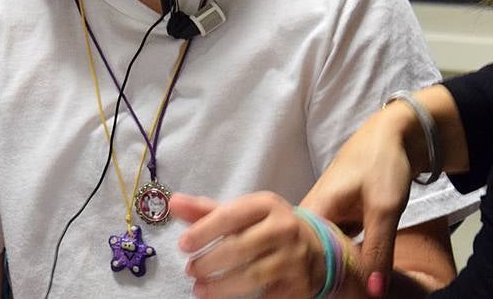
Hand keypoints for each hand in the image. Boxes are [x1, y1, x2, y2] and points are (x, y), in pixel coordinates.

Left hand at [171, 191, 327, 298]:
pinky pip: (267, 297)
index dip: (203, 231)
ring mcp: (294, 258)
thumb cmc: (269, 227)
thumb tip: (173, 203)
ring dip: (221, 286)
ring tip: (199, 289)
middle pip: (240, 247)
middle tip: (191, 270)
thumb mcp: (243, 213)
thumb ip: (206, 210)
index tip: (183, 245)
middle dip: (209, 262)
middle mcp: (284, 228)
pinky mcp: (299, 285)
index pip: (230, 215)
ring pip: (253, 275)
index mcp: (267, 205)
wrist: (319, 249)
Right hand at [300, 103, 416, 296]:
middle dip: (316, 275)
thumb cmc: (383, 164)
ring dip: (329, 268)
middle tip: (337, 294)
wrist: (394, 134)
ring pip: (319, 250)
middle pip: (304, 253)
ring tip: (340, 291)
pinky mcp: (335, 216)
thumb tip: (373, 293)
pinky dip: (339, 258)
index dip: (307, 276)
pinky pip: (331, 244)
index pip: (298, 251)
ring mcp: (323, 214)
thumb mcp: (384, 210)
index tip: (322, 293)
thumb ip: (378, 251)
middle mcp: (311, 212)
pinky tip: (348, 275)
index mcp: (314, 208)